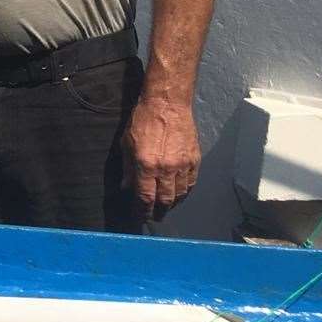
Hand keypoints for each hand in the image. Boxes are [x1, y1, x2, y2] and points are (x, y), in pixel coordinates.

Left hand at [124, 97, 200, 219]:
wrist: (167, 104)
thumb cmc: (142, 121)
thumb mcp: (126, 144)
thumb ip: (128, 169)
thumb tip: (127, 188)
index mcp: (146, 165)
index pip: (145, 197)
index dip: (142, 211)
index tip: (139, 217)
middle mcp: (166, 169)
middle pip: (164, 200)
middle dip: (158, 212)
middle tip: (154, 216)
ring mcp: (183, 165)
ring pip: (179, 194)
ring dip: (171, 204)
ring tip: (165, 208)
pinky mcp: (194, 160)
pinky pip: (191, 183)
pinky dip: (184, 193)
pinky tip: (178, 195)